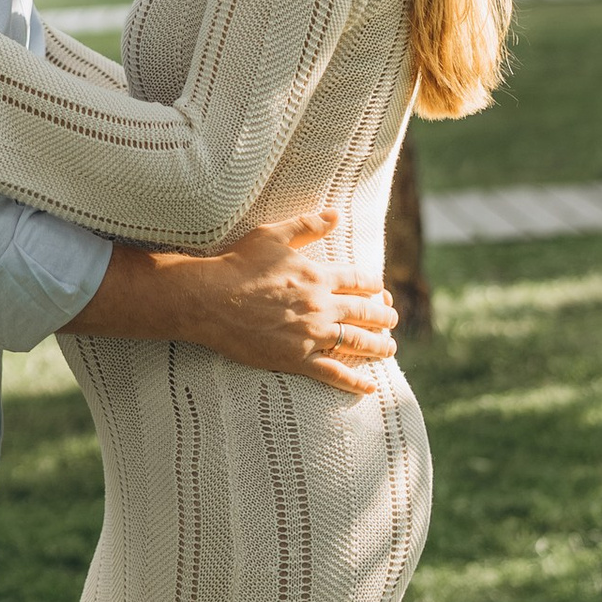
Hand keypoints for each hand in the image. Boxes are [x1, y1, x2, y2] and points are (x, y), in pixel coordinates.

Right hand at [178, 206, 397, 394]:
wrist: (209, 300)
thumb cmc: (238, 264)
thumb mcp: (273, 235)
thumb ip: (307, 225)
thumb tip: (336, 215)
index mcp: (317, 277)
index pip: (358, 281)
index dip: (374, 286)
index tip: (381, 291)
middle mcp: (320, 306)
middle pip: (364, 312)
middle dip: (383, 316)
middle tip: (393, 320)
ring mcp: (310, 335)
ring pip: (356, 342)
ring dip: (378, 345)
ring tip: (389, 348)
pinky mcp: (296, 359)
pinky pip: (333, 373)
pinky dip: (354, 381)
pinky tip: (369, 386)